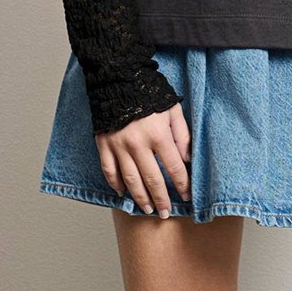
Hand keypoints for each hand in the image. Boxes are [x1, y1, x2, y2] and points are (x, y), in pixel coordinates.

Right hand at [95, 102, 191, 218]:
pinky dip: (115, 184)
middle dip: (161, 198)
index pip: (174, 167)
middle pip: (152, 179)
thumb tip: (187, 159)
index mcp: (158, 134)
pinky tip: (122, 193)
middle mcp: (138, 144)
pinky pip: (109, 170)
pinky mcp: (103, 144)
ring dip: (140, 197)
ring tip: (148, 209)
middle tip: (166, 212)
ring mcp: (119, 146)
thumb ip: (182, 135)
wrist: (119, 78)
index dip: (182, 184)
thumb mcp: (173, 109)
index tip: (187, 196)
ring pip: (130, 179)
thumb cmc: (150, 92)